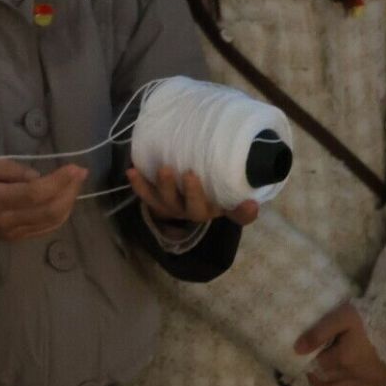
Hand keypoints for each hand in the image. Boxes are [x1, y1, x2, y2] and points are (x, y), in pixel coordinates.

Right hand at [0, 157, 84, 243]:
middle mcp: (7, 222)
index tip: (75, 167)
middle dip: (70, 190)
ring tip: (75, 182)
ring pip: (52, 222)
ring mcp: (12, 233)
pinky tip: (64, 199)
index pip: (36, 194)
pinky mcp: (15, 238)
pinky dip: (60, 214)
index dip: (60, 181)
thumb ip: (8, 168)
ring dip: (69, 202)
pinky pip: (45, 228)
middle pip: (50, 210)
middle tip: (80, 172)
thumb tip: (37, 176)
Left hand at [126, 166, 259, 228]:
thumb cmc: (211, 182)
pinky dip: (139, 185)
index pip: (235, 215)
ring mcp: (174, 207)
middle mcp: (196, 212)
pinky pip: (147, 195)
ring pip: (167, 203)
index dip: (242, 212)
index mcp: (218, 208)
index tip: (250, 203)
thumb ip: (240, 187)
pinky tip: (132, 171)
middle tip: (190, 174)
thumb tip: (254, 201)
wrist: (185, 184)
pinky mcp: (157, 200)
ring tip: (163, 169)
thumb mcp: (227, 184)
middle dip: (192, 193)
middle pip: (194, 209)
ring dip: (163, 187)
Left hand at [296, 302, 385, 385]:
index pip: (318, 367)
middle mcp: (354, 375)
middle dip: (316, 378)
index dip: (311, 362)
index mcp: (343, 359)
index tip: (308, 357)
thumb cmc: (367, 317)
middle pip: (327, 383)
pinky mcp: (378, 382)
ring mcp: (367, 381)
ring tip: (323, 380)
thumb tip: (297, 350)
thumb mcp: (340, 317)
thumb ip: (318, 333)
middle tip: (311, 371)